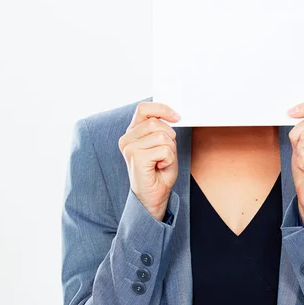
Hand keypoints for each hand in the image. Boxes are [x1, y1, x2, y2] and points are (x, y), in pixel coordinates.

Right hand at [118, 102, 180, 220]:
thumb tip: (172, 115)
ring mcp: (129, 148)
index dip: (162, 109)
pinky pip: (164, 150)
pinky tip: (160, 167)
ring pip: (162, 136)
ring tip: (161, 161)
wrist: (154, 195)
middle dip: (169, 137)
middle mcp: (127, 139)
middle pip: (156, 123)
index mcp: (132, 133)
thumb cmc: (159, 171)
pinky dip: (169, 159)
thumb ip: (162, 129)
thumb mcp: (163, 144)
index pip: (144, 108)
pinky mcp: (136, 157)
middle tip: (165, 154)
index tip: (176, 116)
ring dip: (169, 150)